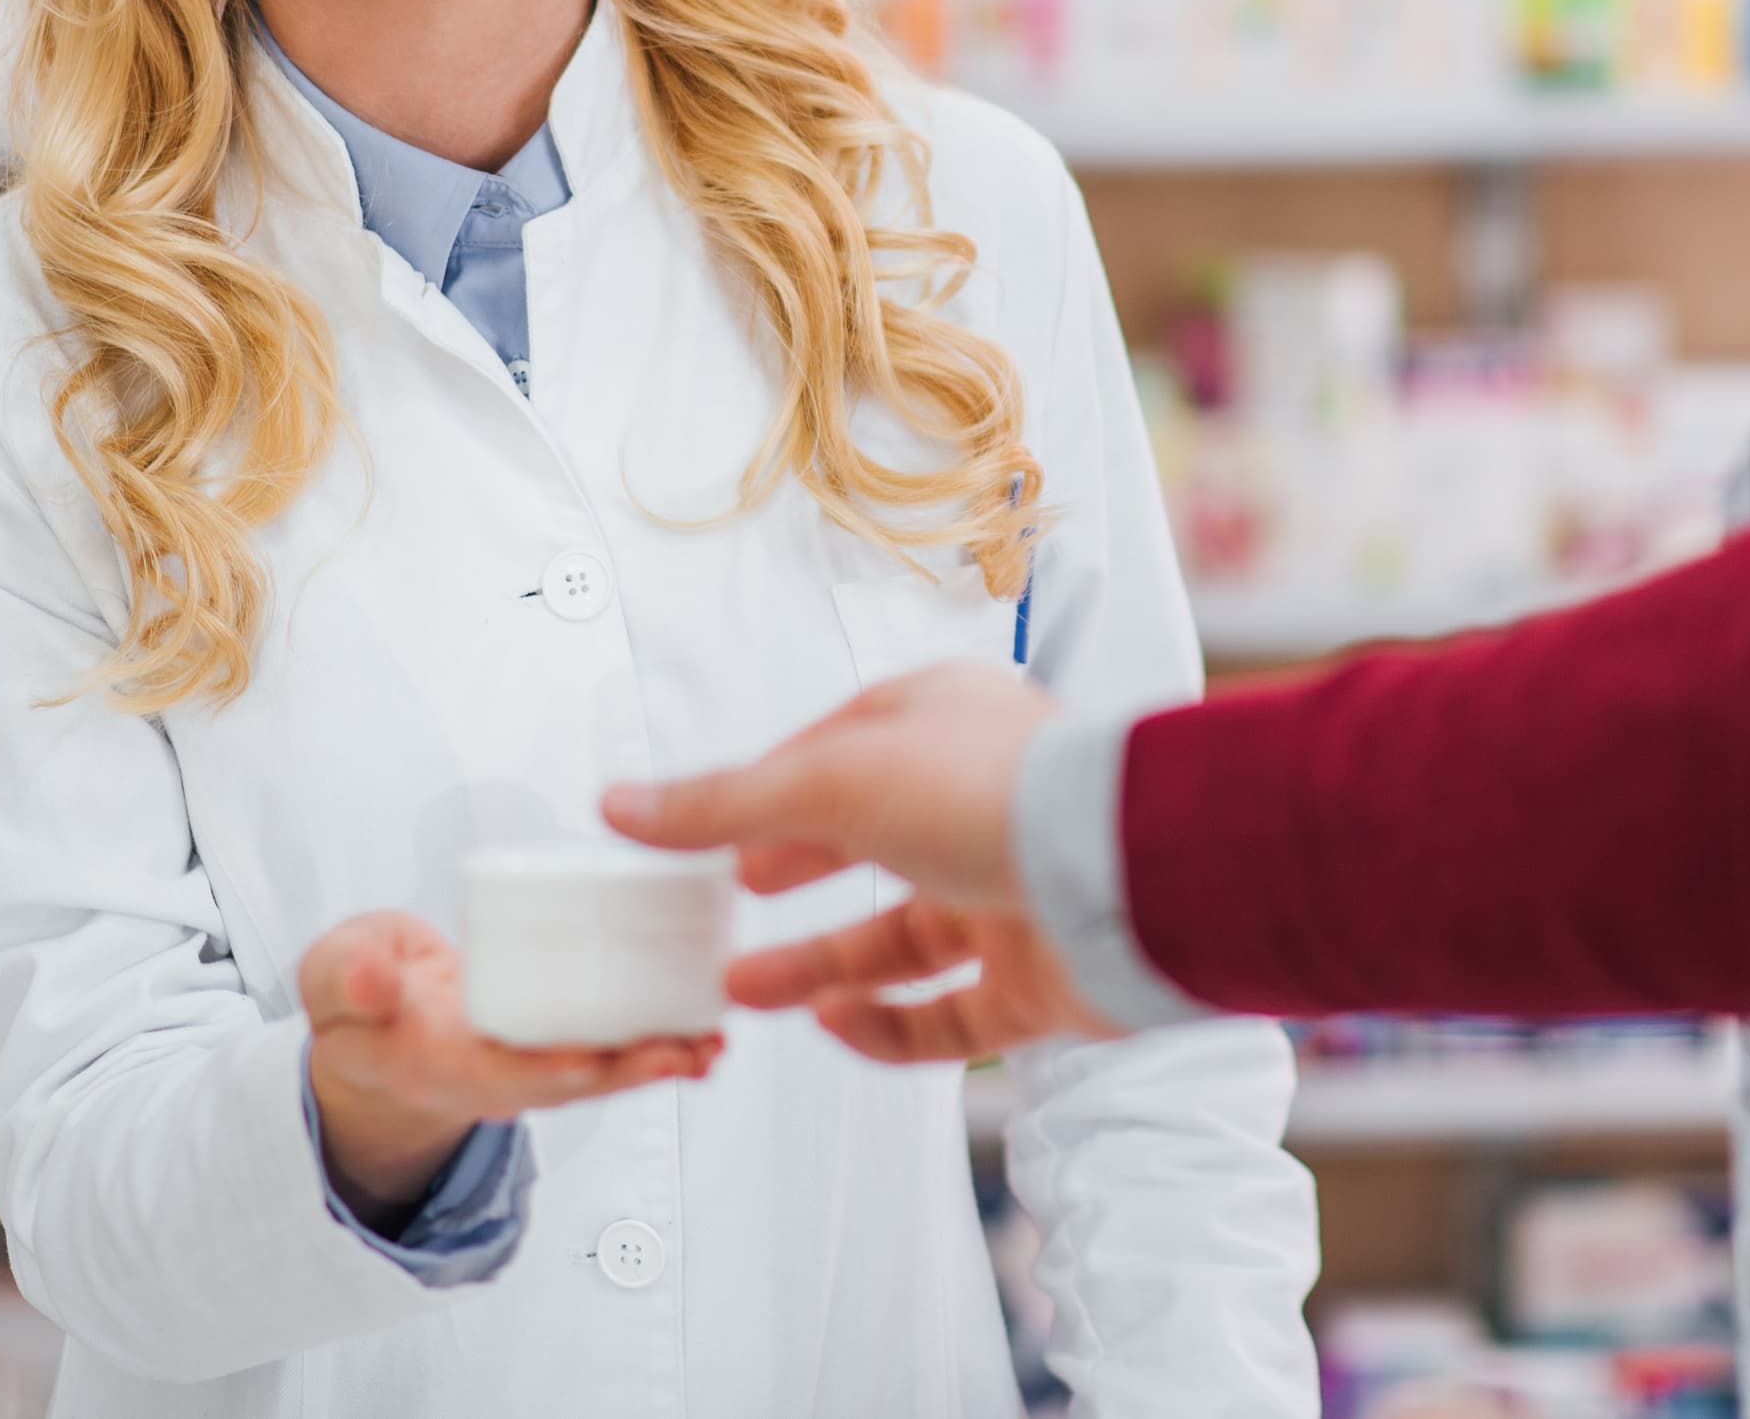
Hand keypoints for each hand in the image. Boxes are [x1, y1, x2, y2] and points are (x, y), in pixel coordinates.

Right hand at [296, 911, 721, 1213]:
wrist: (374, 1020)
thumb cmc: (360, 998)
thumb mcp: (332, 981)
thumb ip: (349, 977)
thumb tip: (376, 979)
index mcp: (441, 1061)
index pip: (502, 1072)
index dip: (552, 1068)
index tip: (597, 1059)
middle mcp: (496, 1072)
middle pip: (573, 1080)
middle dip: (631, 1070)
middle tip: (690, 1051)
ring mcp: (530, 1059)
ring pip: (603, 1066)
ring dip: (660, 1058)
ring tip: (714, 1044)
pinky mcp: (556, 1036)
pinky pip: (612, 1039)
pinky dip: (659, 1034)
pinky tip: (706, 1021)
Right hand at [604, 662, 1120, 1064]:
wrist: (1125, 878)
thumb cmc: (997, 792)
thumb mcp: (830, 779)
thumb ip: (723, 802)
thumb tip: (624, 804)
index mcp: (938, 724)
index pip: (831, 753)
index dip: (762, 791)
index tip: (698, 830)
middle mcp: (978, 804)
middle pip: (865, 846)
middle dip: (788, 877)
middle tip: (720, 907)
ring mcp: (1011, 894)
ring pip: (899, 940)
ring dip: (818, 964)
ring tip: (742, 986)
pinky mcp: (1039, 980)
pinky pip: (950, 1016)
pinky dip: (887, 1025)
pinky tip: (832, 1022)